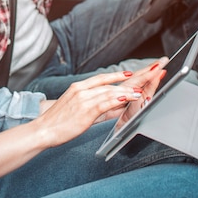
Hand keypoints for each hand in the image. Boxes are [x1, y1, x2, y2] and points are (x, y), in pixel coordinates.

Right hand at [35, 58, 167, 147]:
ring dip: (130, 89)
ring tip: (146, 87)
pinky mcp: (85, 109)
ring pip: (111, 90)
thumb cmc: (61, 122)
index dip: (124, 73)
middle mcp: (83, 89)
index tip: (138, 70)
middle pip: (113, 80)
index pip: (106, 77)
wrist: (43, 129)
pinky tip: (130, 97)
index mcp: (81, 87)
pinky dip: (119, 99)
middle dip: (135, 75)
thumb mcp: (81, 110)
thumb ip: (100, 107)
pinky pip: (106, 102)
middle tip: (153, 68)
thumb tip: (118, 105)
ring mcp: (84, 98)